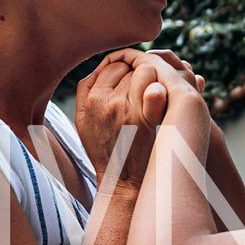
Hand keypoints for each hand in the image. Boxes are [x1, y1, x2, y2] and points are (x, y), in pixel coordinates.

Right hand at [75, 49, 203, 185]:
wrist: (123, 179)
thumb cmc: (103, 148)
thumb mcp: (82, 119)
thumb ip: (86, 88)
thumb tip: (101, 65)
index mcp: (94, 100)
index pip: (114, 65)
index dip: (124, 70)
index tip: (129, 82)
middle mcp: (112, 103)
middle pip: (132, 68)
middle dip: (138, 74)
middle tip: (141, 90)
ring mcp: (134, 110)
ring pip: (148, 73)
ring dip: (153, 79)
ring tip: (152, 93)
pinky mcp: (152, 119)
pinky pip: (158, 88)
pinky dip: (162, 88)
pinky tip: (162, 98)